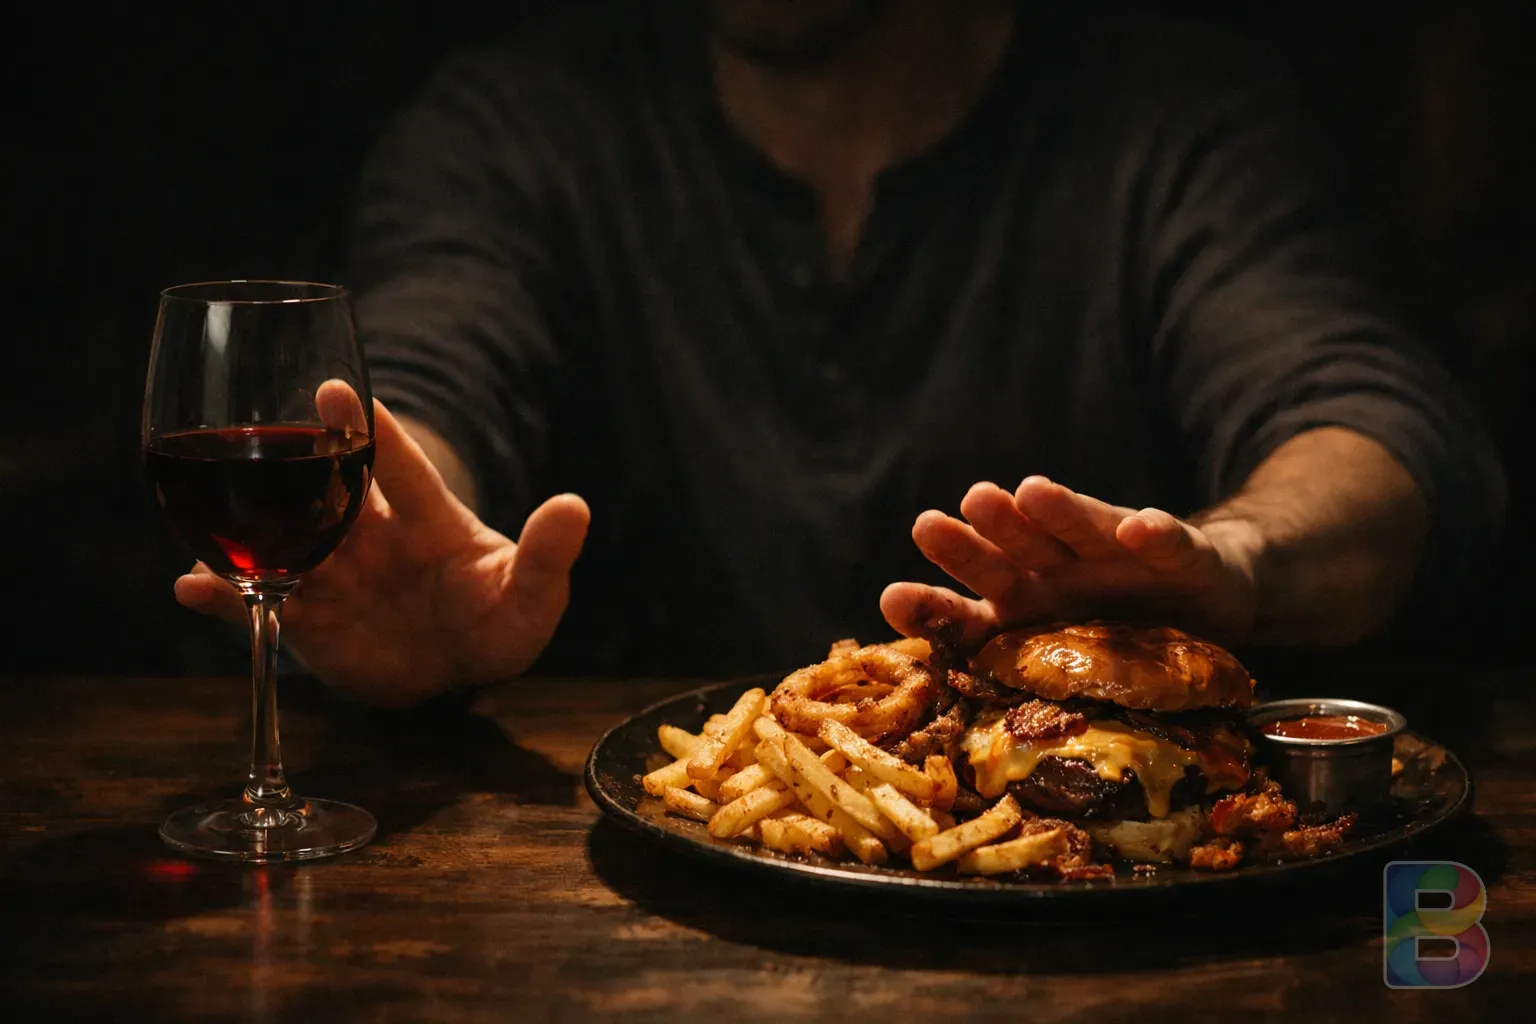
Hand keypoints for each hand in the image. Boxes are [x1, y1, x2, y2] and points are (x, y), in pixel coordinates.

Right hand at [175, 398, 589, 706]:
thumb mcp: (531, 594)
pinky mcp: (306, 620)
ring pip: (280, 540)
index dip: (369, 430)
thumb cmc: (498, 617)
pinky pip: (256, 604)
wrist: (456, 669)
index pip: (396, 465)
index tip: (340, 391)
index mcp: (427, 519)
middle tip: (255, 429)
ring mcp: (333, 574)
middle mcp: (370, 535)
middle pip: (324, 489)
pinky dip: (222, 597)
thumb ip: (547, 554)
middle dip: (294, 459)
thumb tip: (575, 506)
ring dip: (247, 526)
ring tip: (207, 502)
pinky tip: (190, 587)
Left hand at [880, 476, 1260, 644]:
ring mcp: (1117, 559)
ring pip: (1080, 531)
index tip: (892, 598)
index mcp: (1022, 605)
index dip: (934, 603)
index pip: (969, 605)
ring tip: (1031, 493)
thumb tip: (915, 668)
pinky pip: (1167, 544)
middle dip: (983, 534)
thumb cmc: (1109, 630)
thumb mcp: (1050, 657)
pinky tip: (1136, 530)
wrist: (1203, 601)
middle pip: (1014, 550)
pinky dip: (1153, 535)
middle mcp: (1060, 571)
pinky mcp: (1178, 555)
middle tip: (941, 519)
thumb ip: (986, 653)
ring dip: (1057, 512)